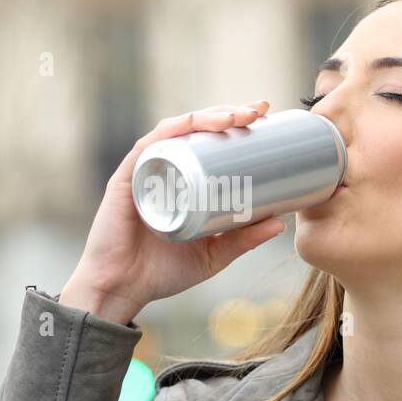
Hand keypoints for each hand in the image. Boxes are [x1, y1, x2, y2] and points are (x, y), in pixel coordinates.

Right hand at [60, 101, 284, 323]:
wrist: (121, 290)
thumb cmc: (162, 272)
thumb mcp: (213, 255)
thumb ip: (243, 240)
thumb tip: (280, 223)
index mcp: (181, 181)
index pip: (209, 141)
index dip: (235, 123)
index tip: (264, 116)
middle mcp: (163, 169)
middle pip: (196, 129)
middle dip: (228, 112)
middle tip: (258, 111)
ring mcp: (144, 171)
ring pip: (176, 131)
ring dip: (206, 117)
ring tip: (235, 117)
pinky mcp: (126, 178)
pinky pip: (148, 146)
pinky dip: (171, 131)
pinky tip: (191, 123)